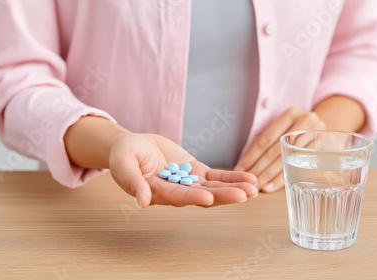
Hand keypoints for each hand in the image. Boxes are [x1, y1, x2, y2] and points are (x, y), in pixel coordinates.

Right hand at [109, 133, 257, 207]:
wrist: (133, 146)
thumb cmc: (123, 156)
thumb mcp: (122, 165)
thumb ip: (132, 182)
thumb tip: (142, 202)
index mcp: (158, 193)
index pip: (178, 197)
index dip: (193, 197)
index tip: (208, 197)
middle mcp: (177, 191)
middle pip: (202, 195)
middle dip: (224, 195)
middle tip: (244, 195)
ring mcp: (188, 181)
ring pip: (214, 186)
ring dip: (234, 188)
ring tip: (254, 187)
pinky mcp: (196, 170)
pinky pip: (217, 175)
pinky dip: (232, 177)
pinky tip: (249, 179)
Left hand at [234, 107, 326, 192]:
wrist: (328, 130)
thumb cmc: (299, 132)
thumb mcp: (286, 128)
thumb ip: (270, 141)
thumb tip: (244, 165)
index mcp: (291, 114)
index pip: (266, 139)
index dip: (251, 156)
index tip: (239, 169)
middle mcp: (306, 122)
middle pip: (276, 151)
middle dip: (259, 168)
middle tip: (248, 182)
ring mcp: (318, 136)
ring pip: (287, 160)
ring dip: (269, 175)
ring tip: (258, 186)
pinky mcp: (326, 151)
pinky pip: (300, 168)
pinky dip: (283, 178)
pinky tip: (271, 186)